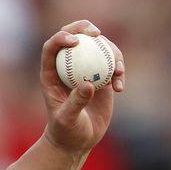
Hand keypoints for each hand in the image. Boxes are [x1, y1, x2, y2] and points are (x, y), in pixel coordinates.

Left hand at [41, 19, 124, 154]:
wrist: (76, 141)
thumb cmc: (65, 131)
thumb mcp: (67, 119)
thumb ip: (76, 102)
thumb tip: (88, 84)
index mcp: (50, 74)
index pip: (51, 48)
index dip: (61, 37)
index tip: (76, 41)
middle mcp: (67, 68)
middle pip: (74, 37)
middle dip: (84, 28)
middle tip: (97, 34)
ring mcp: (85, 70)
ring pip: (98, 48)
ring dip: (111, 53)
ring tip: (118, 73)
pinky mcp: (101, 77)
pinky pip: (113, 65)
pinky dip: (119, 71)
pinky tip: (120, 88)